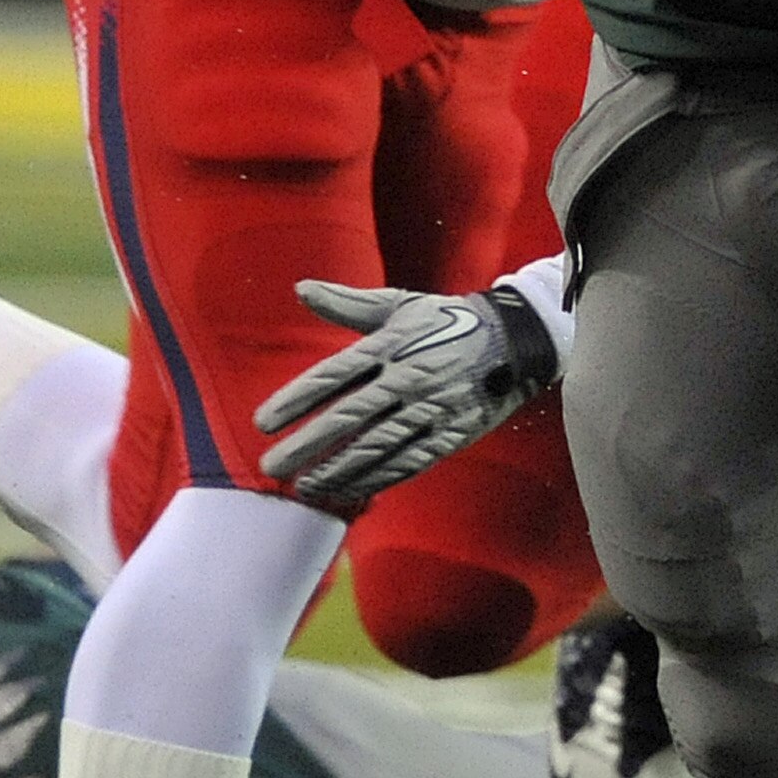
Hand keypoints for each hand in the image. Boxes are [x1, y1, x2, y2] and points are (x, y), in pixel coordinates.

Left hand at [255, 280, 562, 512]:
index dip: (297, 399)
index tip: (263, 422)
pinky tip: (348, 489)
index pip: (335, 375)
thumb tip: (301, 288)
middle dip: (308, 444)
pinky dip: (377, 477)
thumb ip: (348, 303)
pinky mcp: (451, 434)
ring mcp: (432, 409)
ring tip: (304, 485)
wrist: (515, 342)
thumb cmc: (447, 321)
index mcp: (392, 344)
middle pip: (351, 416)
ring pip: (378, 446)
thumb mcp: (400, 304)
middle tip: (272, 465)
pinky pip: (409, 461)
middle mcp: (409, 378)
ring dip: (338, 468)